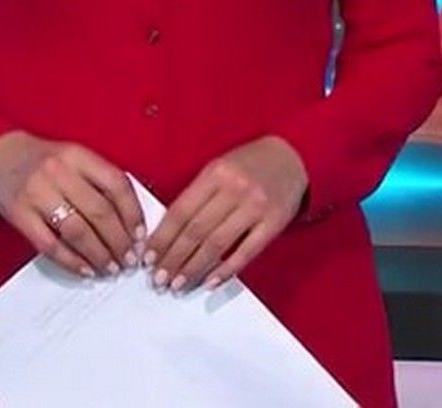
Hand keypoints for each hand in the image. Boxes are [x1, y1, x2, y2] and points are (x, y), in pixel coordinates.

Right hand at [0, 131, 144, 278]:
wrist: (2, 157)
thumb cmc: (47, 162)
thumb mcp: (77, 159)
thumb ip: (101, 181)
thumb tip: (132, 220)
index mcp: (79, 156)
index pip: (116, 185)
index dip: (133, 214)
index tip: (142, 236)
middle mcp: (59, 172)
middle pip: (99, 212)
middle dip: (119, 241)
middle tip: (130, 259)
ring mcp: (37, 193)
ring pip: (76, 231)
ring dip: (98, 254)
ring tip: (111, 268)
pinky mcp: (19, 214)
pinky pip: (49, 244)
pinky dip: (70, 261)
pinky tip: (85, 270)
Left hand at [144, 136, 308, 291]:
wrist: (294, 157)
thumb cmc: (250, 164)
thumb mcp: (219, 169)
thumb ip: (197, 196)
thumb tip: (168, 234)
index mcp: (215, 173)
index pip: (181, 211)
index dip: (162, 238)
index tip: (148, 259)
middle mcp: (234, 189)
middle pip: (196, 231)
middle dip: (174, 259)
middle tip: (159, 279)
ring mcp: (256, 206)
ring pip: (217, 244)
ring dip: (194, 268)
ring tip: (178, 284)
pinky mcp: (274, 222)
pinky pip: (246, 251)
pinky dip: (226, 269)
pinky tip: (210, 282)